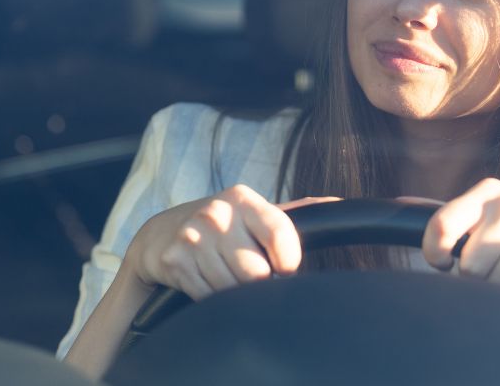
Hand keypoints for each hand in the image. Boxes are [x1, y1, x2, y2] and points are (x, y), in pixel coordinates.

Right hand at [123, 184, 336, 299]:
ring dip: (233, 294)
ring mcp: (193, 237)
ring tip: (225, 276)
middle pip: (257, 273)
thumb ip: (295, 214)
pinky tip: (207, 281)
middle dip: (258, 283)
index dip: (288, 262)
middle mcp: (217, 214)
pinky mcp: (175, 261)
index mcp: (244, 200)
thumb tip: (339, 205)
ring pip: (232, 290)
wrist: (160, 233)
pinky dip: (212, 298)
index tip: (283, 268)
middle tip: (249, 275)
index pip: (281, 235)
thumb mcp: (253, 213)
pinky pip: (207, 297)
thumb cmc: (221, 227)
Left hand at [420, 178, 499, 293]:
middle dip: (474, 278)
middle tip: (487, 272)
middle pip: (469, 265)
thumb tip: (430, 253)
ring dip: (499, 288)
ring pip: (494, 281)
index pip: (442, 225)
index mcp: (487, 193)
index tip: (443, 263)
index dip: (434, 253)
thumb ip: (463, 222)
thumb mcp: (497, 210)